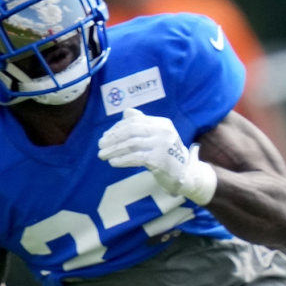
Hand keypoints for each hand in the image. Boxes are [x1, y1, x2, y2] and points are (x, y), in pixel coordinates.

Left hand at [97, 108, 216, 203]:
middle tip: (100, 146)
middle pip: (131, 131)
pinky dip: (121, 160)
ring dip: (113, 150)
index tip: (105, 136)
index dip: (116, 128)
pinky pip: (135, 158)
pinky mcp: (159, 159)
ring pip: (131, 144)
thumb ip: (143, 124)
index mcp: (162, 123)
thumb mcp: (158, 135)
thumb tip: (126, 112)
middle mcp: (163, 131)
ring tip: (102, 155)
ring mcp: (162, 145)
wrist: (185, 173)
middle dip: (112, 138)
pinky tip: (113, 162)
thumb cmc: (168, 154)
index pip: (134, 121)